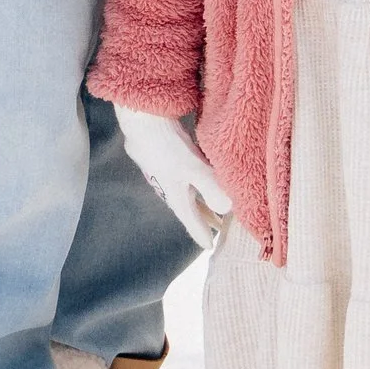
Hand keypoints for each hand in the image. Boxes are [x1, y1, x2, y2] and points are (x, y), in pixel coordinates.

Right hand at [112, 103, 231, 248]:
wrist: (141, 122)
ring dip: (201, 200)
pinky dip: (196, 182)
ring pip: (188, 192)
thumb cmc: (166, 147)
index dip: (201, 233)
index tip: (210, 247)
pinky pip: (185, 176)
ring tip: (214, 204)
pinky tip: (201, 174)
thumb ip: (210, 188)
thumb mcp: (192, 168)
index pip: (191, 221)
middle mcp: (171, 188)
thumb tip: (228, 209)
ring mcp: (167, 173)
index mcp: (176, 196)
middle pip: (190, 207)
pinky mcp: (166, 157)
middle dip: (204, 217)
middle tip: (219, 227)